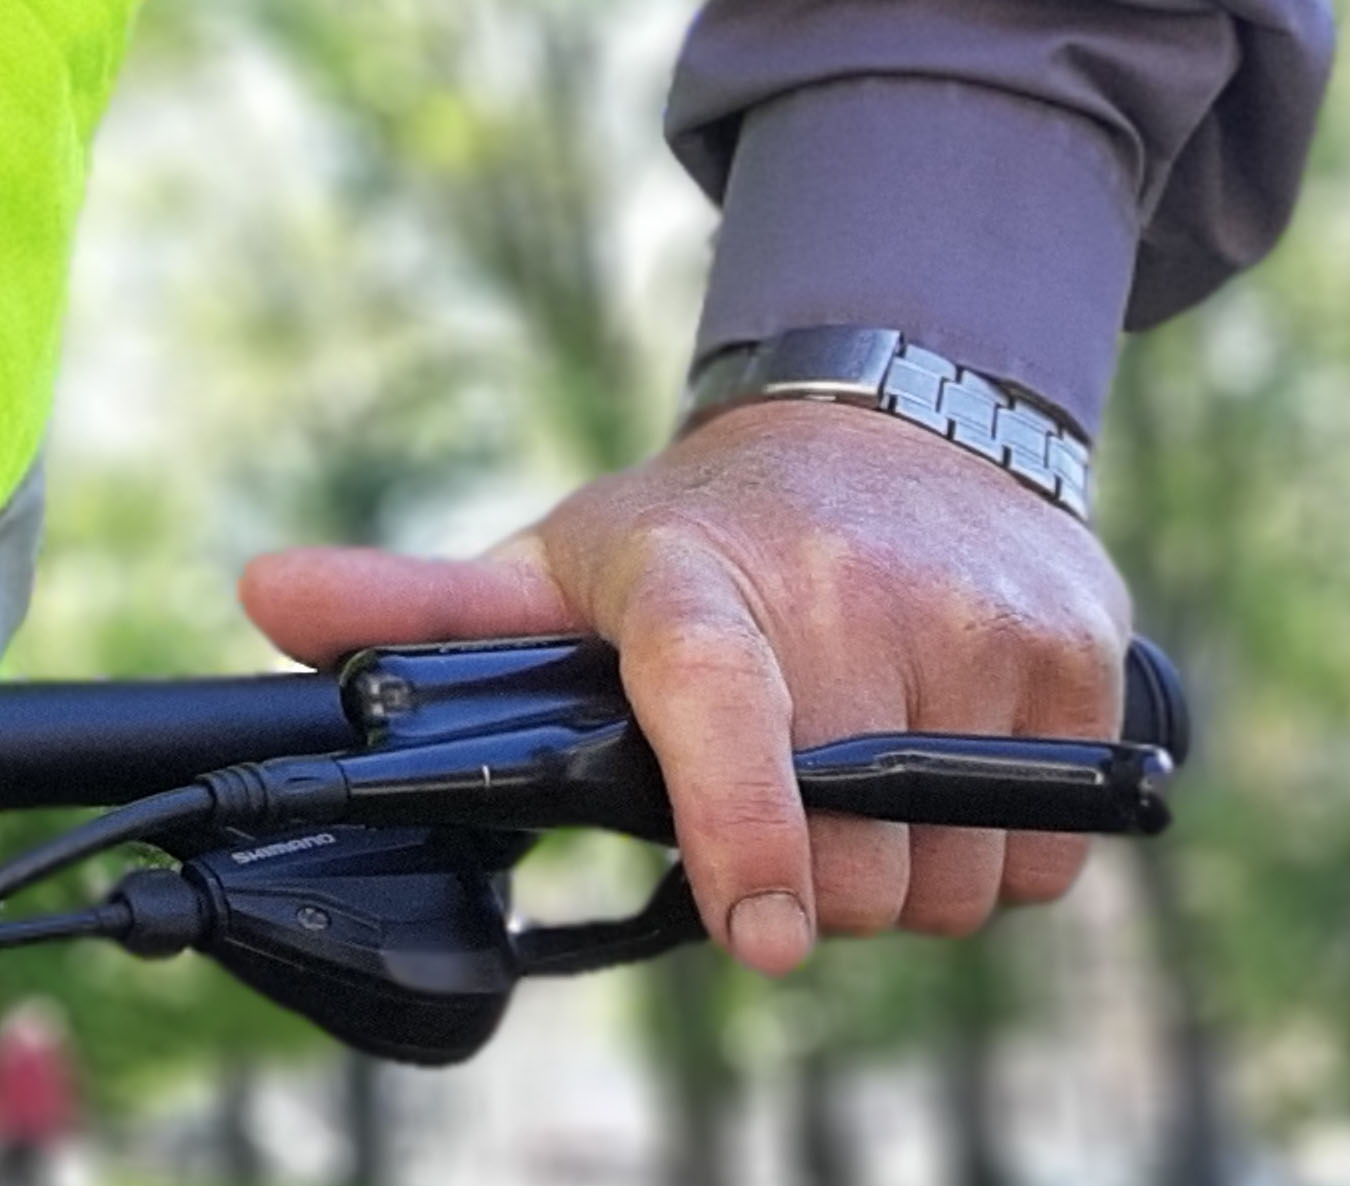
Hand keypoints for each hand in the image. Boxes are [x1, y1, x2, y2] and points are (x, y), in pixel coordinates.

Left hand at [234, 398, 1127, 973]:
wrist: (902, 421)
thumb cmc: (707, 531)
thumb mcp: (561, 560)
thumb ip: (419, 608)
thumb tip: (265, 599)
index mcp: (704, 579)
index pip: (726, 707)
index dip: (745, 825)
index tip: (760, 929)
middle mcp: (859, 592)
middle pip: (851, 853)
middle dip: (806, 884)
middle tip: (770, 820)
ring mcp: (983, 625)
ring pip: (954, 874)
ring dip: (903, 882)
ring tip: (850, 788)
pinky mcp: (1084, 658)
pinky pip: (1049, 852)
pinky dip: (999, 857)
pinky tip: (943, 775)